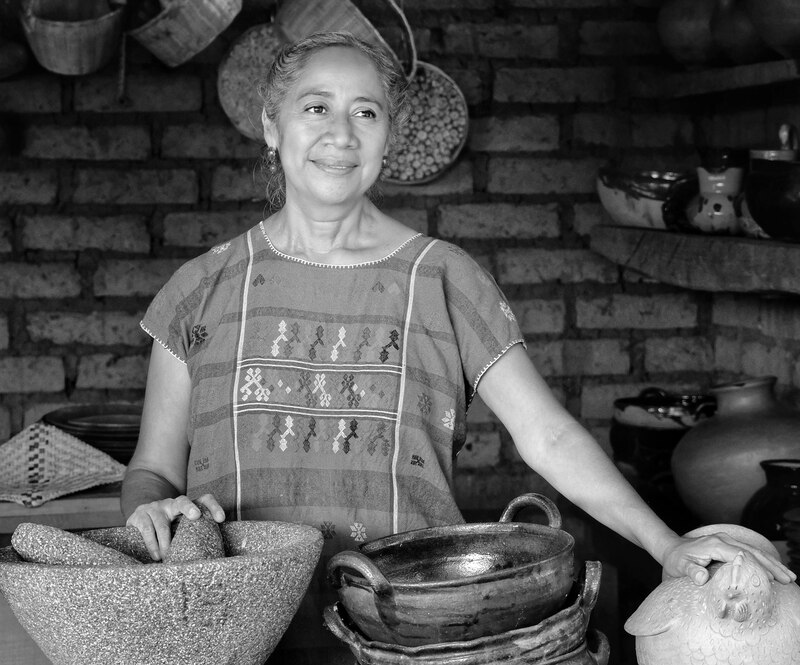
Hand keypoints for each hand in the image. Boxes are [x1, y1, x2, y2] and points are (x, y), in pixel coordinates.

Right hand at [125, 493, 224, 560]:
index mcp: (186, 506)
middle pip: (182, 501)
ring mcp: (154, 508)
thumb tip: (209, 557)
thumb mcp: (179, 528)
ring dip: (165, 542)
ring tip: (167, 557)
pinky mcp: (139, 515)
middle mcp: (171, 504)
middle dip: (189, 507)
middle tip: (196, 516)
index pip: (203, 500)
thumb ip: (191, 534)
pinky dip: (151, 544)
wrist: (136, 518)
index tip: (221, 519)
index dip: (213, 506)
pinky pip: (147, 530)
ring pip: (162, 523)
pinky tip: (156, 555)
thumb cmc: (165, 529)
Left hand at [661, 532, 796, 584]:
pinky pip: (749, 552)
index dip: (755, 566)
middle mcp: (723, 540)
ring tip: (789, 576)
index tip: (769, 578)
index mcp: (714, 544)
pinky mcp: (728, 545)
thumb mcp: (680, 567)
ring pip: (754, 551)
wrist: (672, 549)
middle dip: (771, 565)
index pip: (740, 554)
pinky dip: (764, 560)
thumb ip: (691, 572)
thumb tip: (702, 578)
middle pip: (752, 551)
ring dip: (772, 563)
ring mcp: (727, 541)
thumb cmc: (677, 560)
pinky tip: (775, 569)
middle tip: (788, 579)